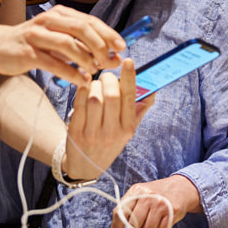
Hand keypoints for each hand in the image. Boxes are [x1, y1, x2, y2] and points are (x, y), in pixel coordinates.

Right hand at [0, 4, 125, 85]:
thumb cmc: (32, 44)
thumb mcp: (57, 39)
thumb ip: (82, 46)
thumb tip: (112, 56)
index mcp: (59, 14)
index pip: (89, 20)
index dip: (108, 34)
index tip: (122, 47)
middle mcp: (48, 20)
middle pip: (81, 28)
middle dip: (100, 45)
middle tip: (110, 61)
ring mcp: (36, 35)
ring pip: (68, 43)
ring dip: (86, 58)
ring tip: (96, 71)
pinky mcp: (27, 53)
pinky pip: (53, 62)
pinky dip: (71, 72)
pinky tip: (82, 80)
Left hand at [63, 59, 153, 180]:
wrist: (85, 165)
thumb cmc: (108, 142)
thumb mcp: (127, 130)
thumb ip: (139, 110)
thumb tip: (152, 90)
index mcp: (127, 129)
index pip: (131, 98)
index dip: (130, 77)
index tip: (128, 61)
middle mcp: (112, 132)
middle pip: (111, 95)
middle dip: (108, 79)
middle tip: (106, 76)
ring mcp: (93, 133)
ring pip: (94, 97)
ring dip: (94, 85)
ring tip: (95, 85)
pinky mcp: (76, 132)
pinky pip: (79, 104)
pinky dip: (81, 91)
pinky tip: (84, 90)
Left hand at [109, 175, 200, 227]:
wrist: (180, 188)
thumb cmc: (154, 195)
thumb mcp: (139, 194)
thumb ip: (127, 209)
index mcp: (136, 190)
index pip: (120, 212)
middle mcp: (147, 195)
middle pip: (133, 224)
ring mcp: (160, 204)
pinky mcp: (171, 212)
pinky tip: (159, 226)